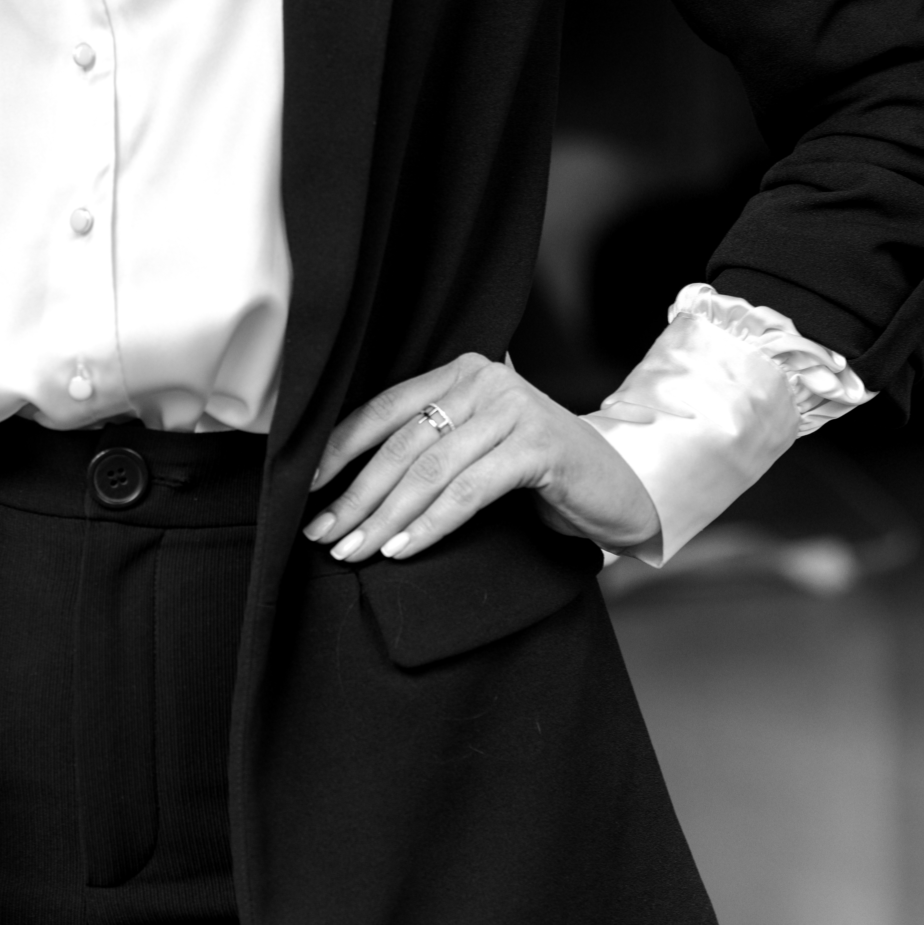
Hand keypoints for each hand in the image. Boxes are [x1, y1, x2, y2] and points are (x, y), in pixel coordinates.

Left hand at [306, 353, 659, 564]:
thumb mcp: (478, 448)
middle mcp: (485, 381)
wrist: (619, 488)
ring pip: (429, 471)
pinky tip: (402, 549)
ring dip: (383, 517)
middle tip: (323, 535)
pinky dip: (429, 525)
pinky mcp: (538, 447)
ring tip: (352, 551)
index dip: (339, 450)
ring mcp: (514, 410)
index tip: (304, 490)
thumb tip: (348, 484)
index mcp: (462, 373)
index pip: (384, 409)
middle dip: (355, 495)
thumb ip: (432, 446)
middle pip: (401, 444)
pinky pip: (468, 491)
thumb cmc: (539, 474)